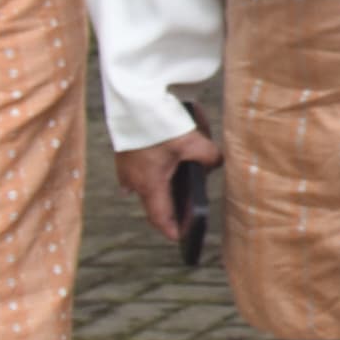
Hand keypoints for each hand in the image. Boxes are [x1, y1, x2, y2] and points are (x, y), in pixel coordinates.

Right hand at [114, 126, 220, 240]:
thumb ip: (210, 158)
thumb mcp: (193, 142)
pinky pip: (141, 173)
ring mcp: (126, 169)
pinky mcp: (125, 157)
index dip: (171, 229)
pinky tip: (168, 168)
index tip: (180, 237)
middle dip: (170, 208)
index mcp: (149, 184)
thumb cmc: (160, 125)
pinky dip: (154, 175)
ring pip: (147, 186)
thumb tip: (214, 164)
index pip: (159, 217)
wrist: (134, 102)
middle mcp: (133, 181)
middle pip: (154, 202)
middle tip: (185, 215)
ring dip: (161, 190)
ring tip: (179, 191)